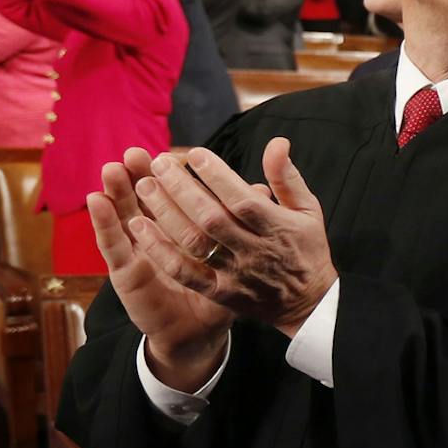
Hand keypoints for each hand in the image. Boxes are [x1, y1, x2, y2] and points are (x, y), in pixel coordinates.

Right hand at [87, 149, 234, 390]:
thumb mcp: (237, 258)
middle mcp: (157, 238)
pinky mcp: (124, 274)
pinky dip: (103, 223)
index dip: (173, 175)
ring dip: (116, 190)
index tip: (174, 152)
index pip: (175, 196)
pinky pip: (112, 246)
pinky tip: (96, 201)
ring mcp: (138, 254)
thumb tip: (262, 190)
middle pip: (144, 201)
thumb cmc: (219, 294)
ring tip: (112, 167)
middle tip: (136, 151)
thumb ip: (245, 224)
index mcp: (183, 230)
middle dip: (140, 175)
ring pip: (124, 216)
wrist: (198, 335)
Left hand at [124, 141, 336, 339]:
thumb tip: (276, 142)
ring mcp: (235, 274)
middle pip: (212, 218)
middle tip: (158, 163)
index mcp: (278, 228)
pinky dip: (159, 250)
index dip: (217, 176)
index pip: (242, 199)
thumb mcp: (308, 210)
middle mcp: (255, 251)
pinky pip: (184, 272)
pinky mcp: (220, 292)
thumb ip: (286, 177)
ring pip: (195, 243)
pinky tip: (139, 227)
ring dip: (165, 213)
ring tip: (143, 186)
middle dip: (181, 189)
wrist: (309, 304)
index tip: (194, 154)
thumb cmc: (306, 249)